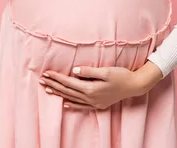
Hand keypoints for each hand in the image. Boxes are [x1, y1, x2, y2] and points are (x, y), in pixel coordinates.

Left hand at [38, 64, 156, 109]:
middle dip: (54, 85)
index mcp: (91, 89)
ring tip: (48, 89)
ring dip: (59, 93)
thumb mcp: (105, 71)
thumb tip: (74, 70)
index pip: (68, 82)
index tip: (47, 73)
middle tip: (41, 79)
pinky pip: (82, 106)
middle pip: (68, 91)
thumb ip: (88, 71)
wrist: (135, 86)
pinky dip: (72, 105)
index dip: (57, 77)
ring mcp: (94, 102)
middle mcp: (90, 98)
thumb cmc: (121, 75)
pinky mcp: (98, 104)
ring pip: (72, 98)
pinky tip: (65, 104)